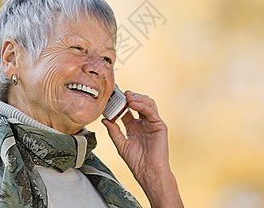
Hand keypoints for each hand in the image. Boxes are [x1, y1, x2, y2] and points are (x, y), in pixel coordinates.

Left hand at [102, 90, 183, 207]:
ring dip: (137, 97)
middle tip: (118, 91)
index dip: (119, 100)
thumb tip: (104, 119)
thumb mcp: (121, 144)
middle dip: (128, 95)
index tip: (111, 93)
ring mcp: (152, 123)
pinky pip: (151, 111)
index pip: (126, 109)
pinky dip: (142, 105)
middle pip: (138, 102)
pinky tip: (133, 103)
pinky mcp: (159, 125)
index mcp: (134, 126)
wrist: (148, 172)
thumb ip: (113, 131)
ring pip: (147, 103)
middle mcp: (143, 122)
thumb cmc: (136, 161)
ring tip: (127, 96)